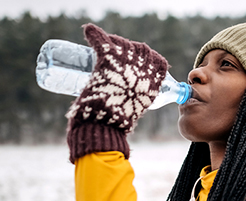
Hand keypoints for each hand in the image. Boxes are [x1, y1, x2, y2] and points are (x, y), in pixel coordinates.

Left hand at [66, 23, 168, 162]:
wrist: (105, 123)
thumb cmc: (119, 121)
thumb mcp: (136, 109)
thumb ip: (136, 101)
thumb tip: (127, 112)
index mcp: (155, 80)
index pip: (156, 61)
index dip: (146, 61)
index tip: (136, 64)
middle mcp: (144, 67)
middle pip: (138, 50)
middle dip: (128, 51)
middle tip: (116, 60)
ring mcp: (126, 61)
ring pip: (121, 43)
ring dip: (114, 43)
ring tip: (106, 49)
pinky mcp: (107, 58)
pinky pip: (101, 40)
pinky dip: (94, 34)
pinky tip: (90, 31)